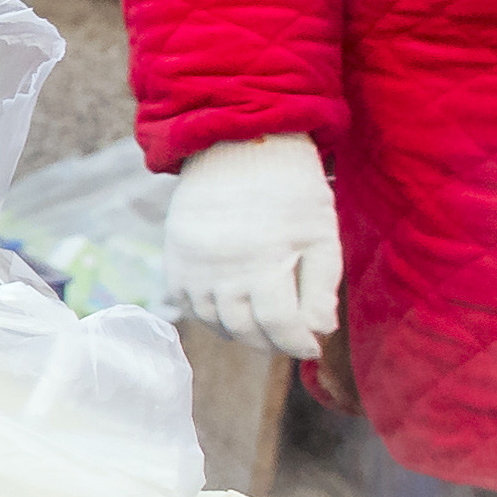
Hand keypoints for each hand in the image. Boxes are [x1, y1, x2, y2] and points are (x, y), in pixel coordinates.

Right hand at [167, 135, 344, 361]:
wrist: (237, 148)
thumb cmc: (290, 191)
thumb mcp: (320, 233)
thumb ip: (321, 285)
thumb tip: (320, 330)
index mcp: (265, 262)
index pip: (279, 325)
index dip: (298, 343)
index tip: (311, 348)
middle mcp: (223, 270)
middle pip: (245, 329)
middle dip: (271, 343)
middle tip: (288, 341)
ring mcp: (194, 266)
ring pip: (214, 321)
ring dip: (240, 334)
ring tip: (261, 331)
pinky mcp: (175, 258)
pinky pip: (187, 305)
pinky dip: (208, 317)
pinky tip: (228, 314)